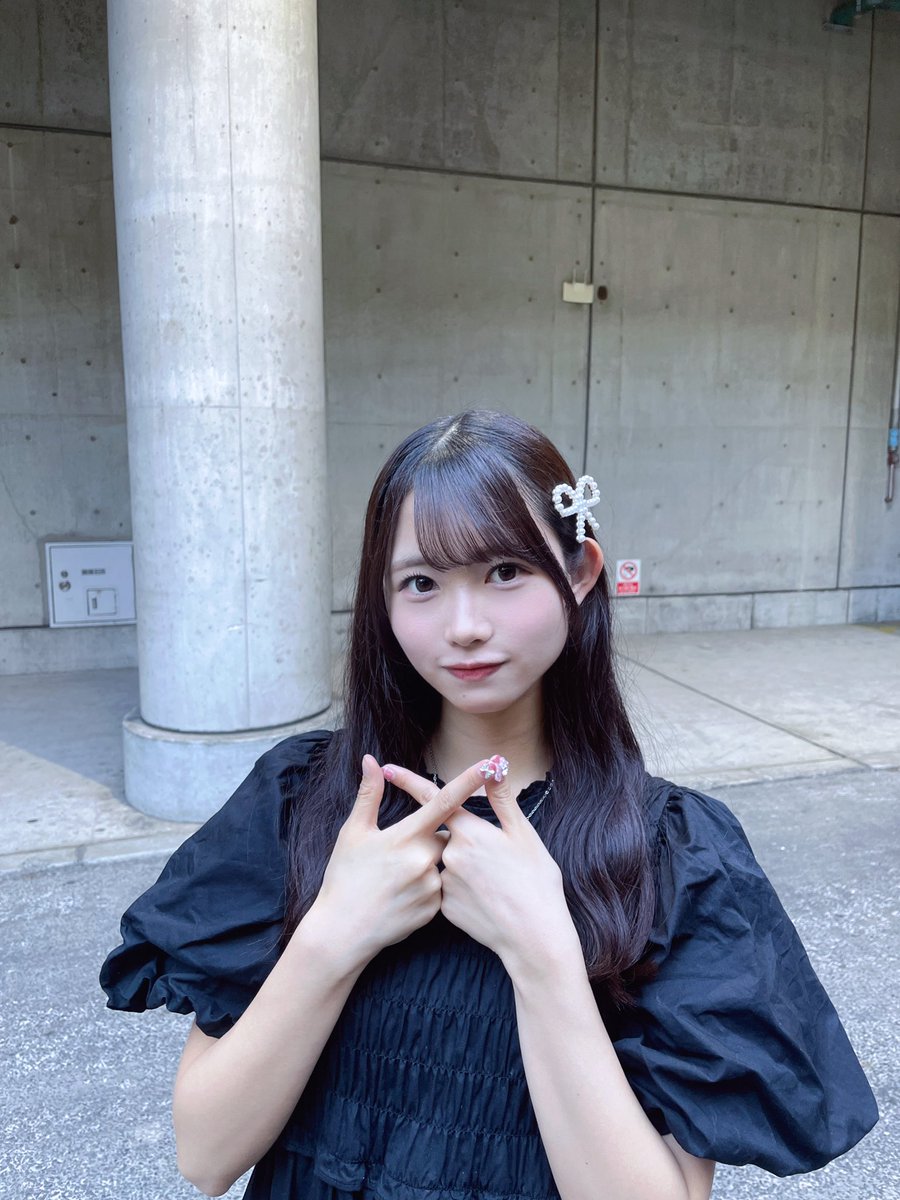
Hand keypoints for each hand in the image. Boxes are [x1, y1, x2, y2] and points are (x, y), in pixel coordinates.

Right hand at [305, 755, 490, 968]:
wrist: (342, 931)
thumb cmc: (344, 877)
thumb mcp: (353, 832)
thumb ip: (369, 794)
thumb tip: (370, 760)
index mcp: (407, 836)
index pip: (445, 801)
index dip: (469, 780)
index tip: (490, 764)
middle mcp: (425, 860)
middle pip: (444, 836)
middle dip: (429, 837)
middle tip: (400, 851)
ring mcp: (431, 887)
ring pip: (441, 864)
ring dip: (426, 864)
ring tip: (395, 879)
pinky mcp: (434, 910)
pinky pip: (438, 889)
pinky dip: (424, 887)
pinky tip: (400, 896)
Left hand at [384, 760, 580, 972]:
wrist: (534, 937)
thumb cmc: (535, 881)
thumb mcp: (523, 834)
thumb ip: (502, 799)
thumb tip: (492, 766)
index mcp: (468, 831)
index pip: (433, 799)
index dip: (410, 782)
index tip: (389, 770)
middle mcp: (449, 855)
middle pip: (446, 836)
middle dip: (464, 840)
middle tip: (497, 860)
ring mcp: (444, 883)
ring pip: (448, 864)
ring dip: (465, 866)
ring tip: (497, 883)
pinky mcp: (444, 909)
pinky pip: (449, 889)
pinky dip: (464, 890)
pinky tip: (487, 900)